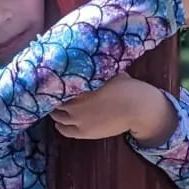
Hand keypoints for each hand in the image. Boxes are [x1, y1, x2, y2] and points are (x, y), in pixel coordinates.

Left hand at [51, 73, 176, 146]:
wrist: (137, 108)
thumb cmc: (126, 87)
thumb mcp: (108, 72)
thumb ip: (94, 70)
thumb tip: (84, 57)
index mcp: (81, 85)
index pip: (57, 84)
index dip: (53, 83)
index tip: (51, 80)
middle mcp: (76, 102)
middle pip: (54, 101)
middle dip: (53, 97)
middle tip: (52, 95)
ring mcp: (78, 119)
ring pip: (57, 116)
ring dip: (54, 111)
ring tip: (54, 107)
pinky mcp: (84, 132)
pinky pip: (64, 131)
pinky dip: (59, 126)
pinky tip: (58, 122)